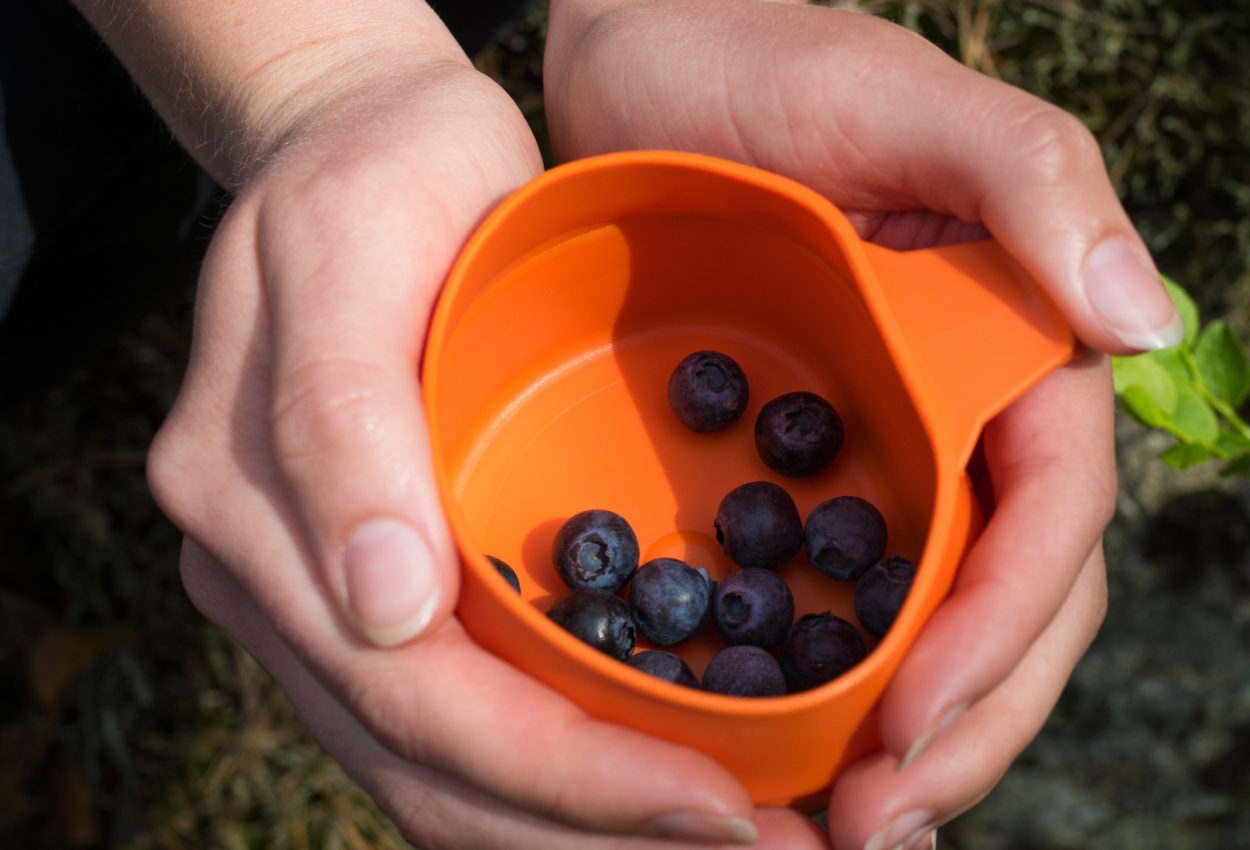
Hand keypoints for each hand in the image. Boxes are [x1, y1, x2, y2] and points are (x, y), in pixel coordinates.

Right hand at [147, 60, 825, 847]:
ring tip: (742, 842)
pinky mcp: (392, 592)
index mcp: (255, 516)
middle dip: (602, 836)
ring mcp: (330, 602)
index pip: (419, 701)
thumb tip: (380, 608)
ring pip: (453, 779)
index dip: (570, 776)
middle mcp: (283, 587)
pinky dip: (572, 784)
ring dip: (593, 835)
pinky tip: (670, 793)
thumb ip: (341, 425)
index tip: (719, 806)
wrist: (366, 146)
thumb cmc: (373, 178)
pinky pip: (474, 725)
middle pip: (439, 775)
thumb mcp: (348, 252)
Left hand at [544, 2, 1135, 845]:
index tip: (912, 731)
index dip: (1003, 639)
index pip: (1054, 523)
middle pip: (1017, 612)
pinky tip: (786, 774)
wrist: (631, 59)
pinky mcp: (810, 483)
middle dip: (963, 733)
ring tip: (839, 834)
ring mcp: (896, 463)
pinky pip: (843, 611)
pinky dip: (830, 701)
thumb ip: (1036, 181)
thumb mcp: (904, 98)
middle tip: (872, 830)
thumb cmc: (763, 59)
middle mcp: (976, 425)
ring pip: (941, 636)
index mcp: (1027, 354)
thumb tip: (1151, 324)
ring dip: (910, 748)